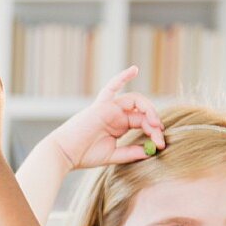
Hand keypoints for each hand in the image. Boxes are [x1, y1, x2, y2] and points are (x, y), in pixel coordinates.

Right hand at [48, 66, 165, 168]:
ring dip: (149, 109)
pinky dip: (122, 77)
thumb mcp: (113, 155)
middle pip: (142, 113)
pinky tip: (134, 69)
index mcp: (119, 126)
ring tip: (155, 123)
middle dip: (154, 124)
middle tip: (160, 136)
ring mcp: (109, 108)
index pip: (143, 123)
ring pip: (135, 101)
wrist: (64, 154)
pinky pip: (112, 87)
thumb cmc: (84, 155)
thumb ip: (131, 152)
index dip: (154, 133)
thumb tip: (150, 151)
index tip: (161, 145)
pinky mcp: (101, 105)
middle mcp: (116, 114)